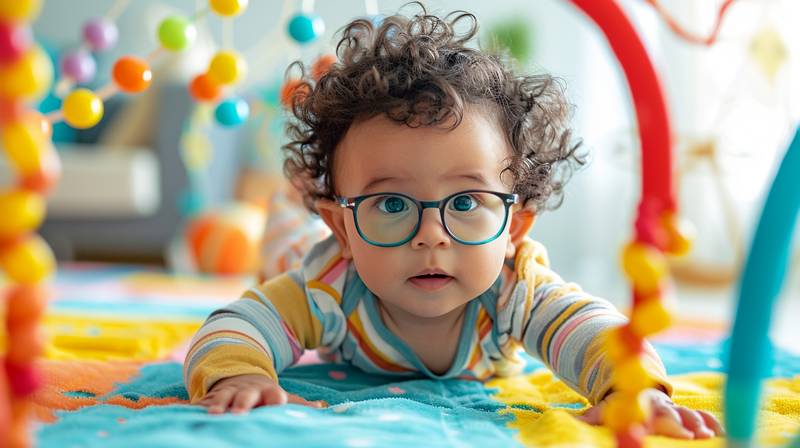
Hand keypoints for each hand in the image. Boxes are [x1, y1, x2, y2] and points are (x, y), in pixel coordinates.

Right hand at [197, 374, 327, 414]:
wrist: (239, 375)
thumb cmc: (264, 394)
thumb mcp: (282, 396)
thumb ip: (298, 404)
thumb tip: (320, 408)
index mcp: (268, 391)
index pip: (274, 394)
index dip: (276, 399)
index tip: (277, 404)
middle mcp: (247, 391)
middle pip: (246, 395)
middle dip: (243, 403)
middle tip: (241, 414)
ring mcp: (228, 393)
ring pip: (223, 398)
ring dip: (218, 406)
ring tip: (215, 416)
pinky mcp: (211, 399)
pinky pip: (202, 404)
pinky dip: (196, 409)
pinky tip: (190, 415)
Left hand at [577, 388, 724, 438]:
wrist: (635, 387)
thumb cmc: (620, 406)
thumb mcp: (604, 410)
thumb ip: (592, 417)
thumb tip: (572, 419)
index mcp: (639, 406)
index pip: (648, 413)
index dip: (658, 420)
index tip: (670, 428)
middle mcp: (658, 406)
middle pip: (671, 414)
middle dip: (681, 423)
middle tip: (692, 434)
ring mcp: (674, 408)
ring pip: (688, 413)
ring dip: (699, 422)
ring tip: (709, 433)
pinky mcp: (684, 411)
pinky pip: (701, 413)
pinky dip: (711, 419)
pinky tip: (720, 430)